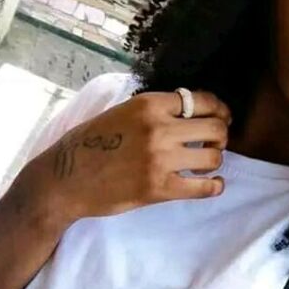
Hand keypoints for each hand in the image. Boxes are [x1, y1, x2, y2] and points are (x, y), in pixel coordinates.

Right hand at [28, 89, 230, 225]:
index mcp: (149, 104)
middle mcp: (159, 128)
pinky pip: (204, 188)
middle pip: (216, 128)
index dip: (220, 110)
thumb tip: (190, 110)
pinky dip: (215, 187)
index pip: (202, 100)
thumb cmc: (90, 143)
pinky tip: (213, 185)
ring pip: (214, 157)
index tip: (223, 118)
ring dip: (215, 161)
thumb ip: (155, 110)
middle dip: (221, 136)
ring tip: (205, 165)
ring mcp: (161, 159)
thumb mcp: (122, 112)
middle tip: (215, 144)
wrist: (65, 179)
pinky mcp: (160, 188)